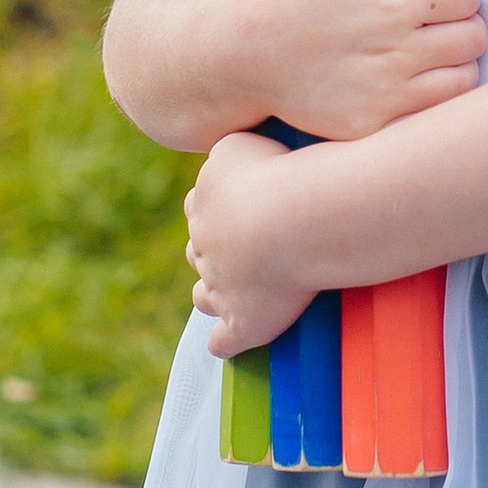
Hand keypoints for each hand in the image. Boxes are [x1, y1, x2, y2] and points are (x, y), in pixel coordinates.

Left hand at [186, 128, 318, 358]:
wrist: (288, 220)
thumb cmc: (274, 172)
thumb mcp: (239, 143)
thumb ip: (228, 151)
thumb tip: (226, 156)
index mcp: (204, 201)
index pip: (200, 205)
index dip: (216, 209)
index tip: (234, 210)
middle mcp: (206, 244)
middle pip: (199, 250)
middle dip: (210, 252)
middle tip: (233, 252)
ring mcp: (221, 286)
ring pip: (204, 294)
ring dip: (211, 295)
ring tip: (222, 297)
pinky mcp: (243, 320)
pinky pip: (225, 339)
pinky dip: (224, 341)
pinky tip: (223, 344)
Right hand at [234, 0, 483, 139]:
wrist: (240, 54)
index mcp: (393, 3)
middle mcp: (397, 54)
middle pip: (474, 38)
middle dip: (462, 22)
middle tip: (433, 19)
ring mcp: (386, 96)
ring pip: (464, 79)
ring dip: (454, 60)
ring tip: (425, 48)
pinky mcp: (373, 126)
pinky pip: (432, 113)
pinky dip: (431, 95)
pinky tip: (407, 78)